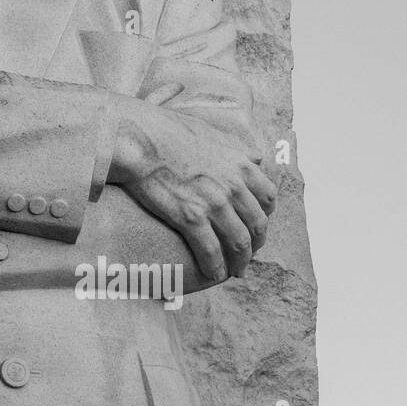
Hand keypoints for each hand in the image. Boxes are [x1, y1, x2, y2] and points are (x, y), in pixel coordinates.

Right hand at [108, 98, 275, 280]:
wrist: (138, 139)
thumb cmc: (168, 131)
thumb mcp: (213, 133)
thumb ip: (237, 148)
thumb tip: (256, 157)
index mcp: (241, 165)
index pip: (268, 198)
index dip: (265, 217)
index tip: (256, 227)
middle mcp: (234, 186)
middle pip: (257, 225)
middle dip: (255, 245)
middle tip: (247, 256)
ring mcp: (214, 203)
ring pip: (238, 243)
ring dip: (239, 262)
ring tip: (233, 272)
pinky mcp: (190, 218)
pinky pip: (210, 251)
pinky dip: (215, 267)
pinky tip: (213, 274)